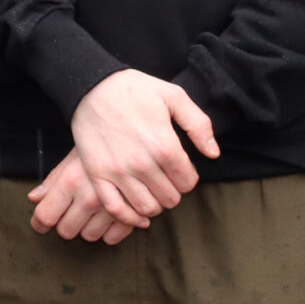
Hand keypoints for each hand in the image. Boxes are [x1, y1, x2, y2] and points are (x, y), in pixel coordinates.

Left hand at [27, 149, 140, 242]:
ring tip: (92, 212)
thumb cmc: (103, 145)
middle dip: (65, 223)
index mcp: (71, 181)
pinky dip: (108, 232)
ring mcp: (112, 208)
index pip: (45, 216)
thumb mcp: (74, 156)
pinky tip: (108, 218)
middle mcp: (90, 197)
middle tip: (70, 212)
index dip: (39, 223)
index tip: (40, 224)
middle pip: (66, 230)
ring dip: (87, 227)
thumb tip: (34, 198)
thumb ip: (54, 179)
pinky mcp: (133, 215)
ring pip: (89, 236)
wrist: (138, 138)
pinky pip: (112, 238)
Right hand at [70, 69, 218, 228]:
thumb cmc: (134, 90)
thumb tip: (213, 154)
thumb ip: (198, 124)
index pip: (188, 182)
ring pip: (147, 208)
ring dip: (154, 204)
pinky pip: (116, 209)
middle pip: (170, 198)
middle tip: (166, 179)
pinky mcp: (97, 174)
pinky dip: (129, 217)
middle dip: (172, 191)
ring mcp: (118, 171)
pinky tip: (138, 214)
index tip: (180, 170)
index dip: (188, 178)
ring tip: (152, 191)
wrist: (91, 86)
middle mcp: (142, 163)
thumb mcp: (173, 96)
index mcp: (164, 145)